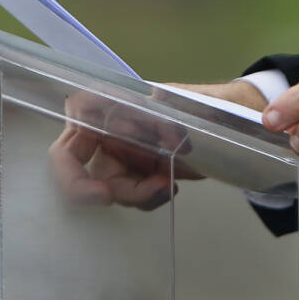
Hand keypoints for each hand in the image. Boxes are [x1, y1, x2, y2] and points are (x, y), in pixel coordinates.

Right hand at [48, 80, 263, 208]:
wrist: (232, 118)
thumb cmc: (202, 102)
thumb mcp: (178, 104)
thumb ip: (151, 113)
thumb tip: (132, 120)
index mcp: (104, 111)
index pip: (66, 146)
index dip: (71, 174)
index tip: (104, 194)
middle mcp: (106, 135)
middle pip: (87, 176)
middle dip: (120, 189)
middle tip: (156, 191)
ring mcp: (122, 156)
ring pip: (112, 189)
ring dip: (140, 195)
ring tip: (170, 185)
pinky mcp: (140, 173)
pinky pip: (133, 195)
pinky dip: (150, 197)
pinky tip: (170, 187)